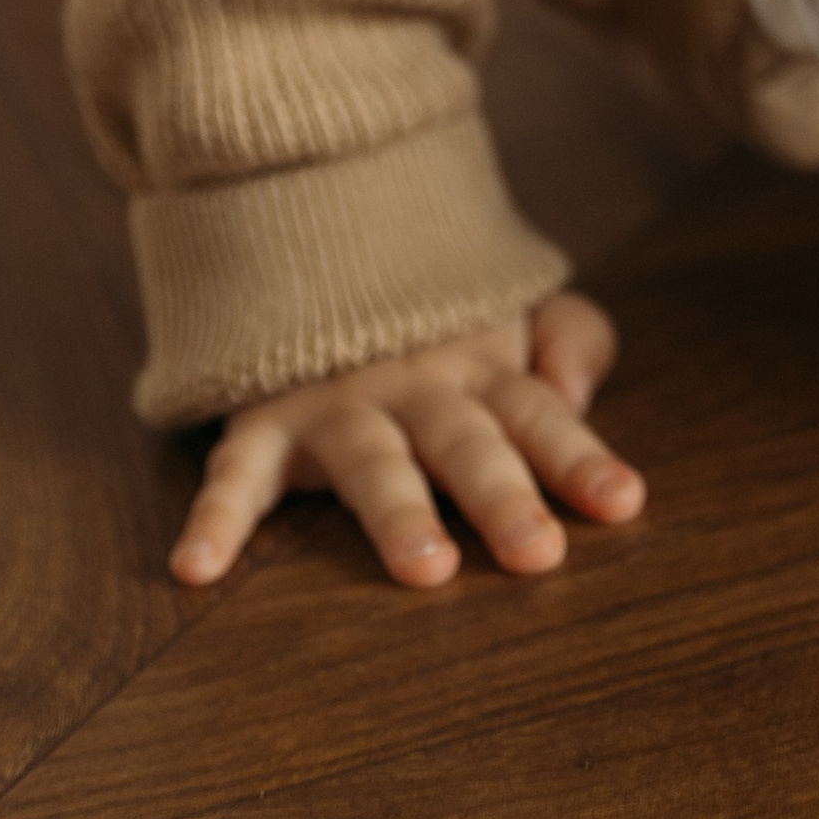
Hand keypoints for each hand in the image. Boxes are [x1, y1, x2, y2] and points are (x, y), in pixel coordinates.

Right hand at [170, 290, 645, 591]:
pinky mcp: (266, 423)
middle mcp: (415, 389)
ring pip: (371, 460)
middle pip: (465, 441)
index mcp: (482, 371)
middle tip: (538, 553)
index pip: (538, 413)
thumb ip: (570, 336)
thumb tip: (581, 385)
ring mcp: (336, 405)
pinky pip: (236, 470)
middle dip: (501, 494)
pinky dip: (215, 517)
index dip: (579, 456)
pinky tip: (197, 569)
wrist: (315, 249)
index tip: (622, 503)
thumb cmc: (439, 320)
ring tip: (425, 568)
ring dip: (397, 512)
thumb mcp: (514, 313)